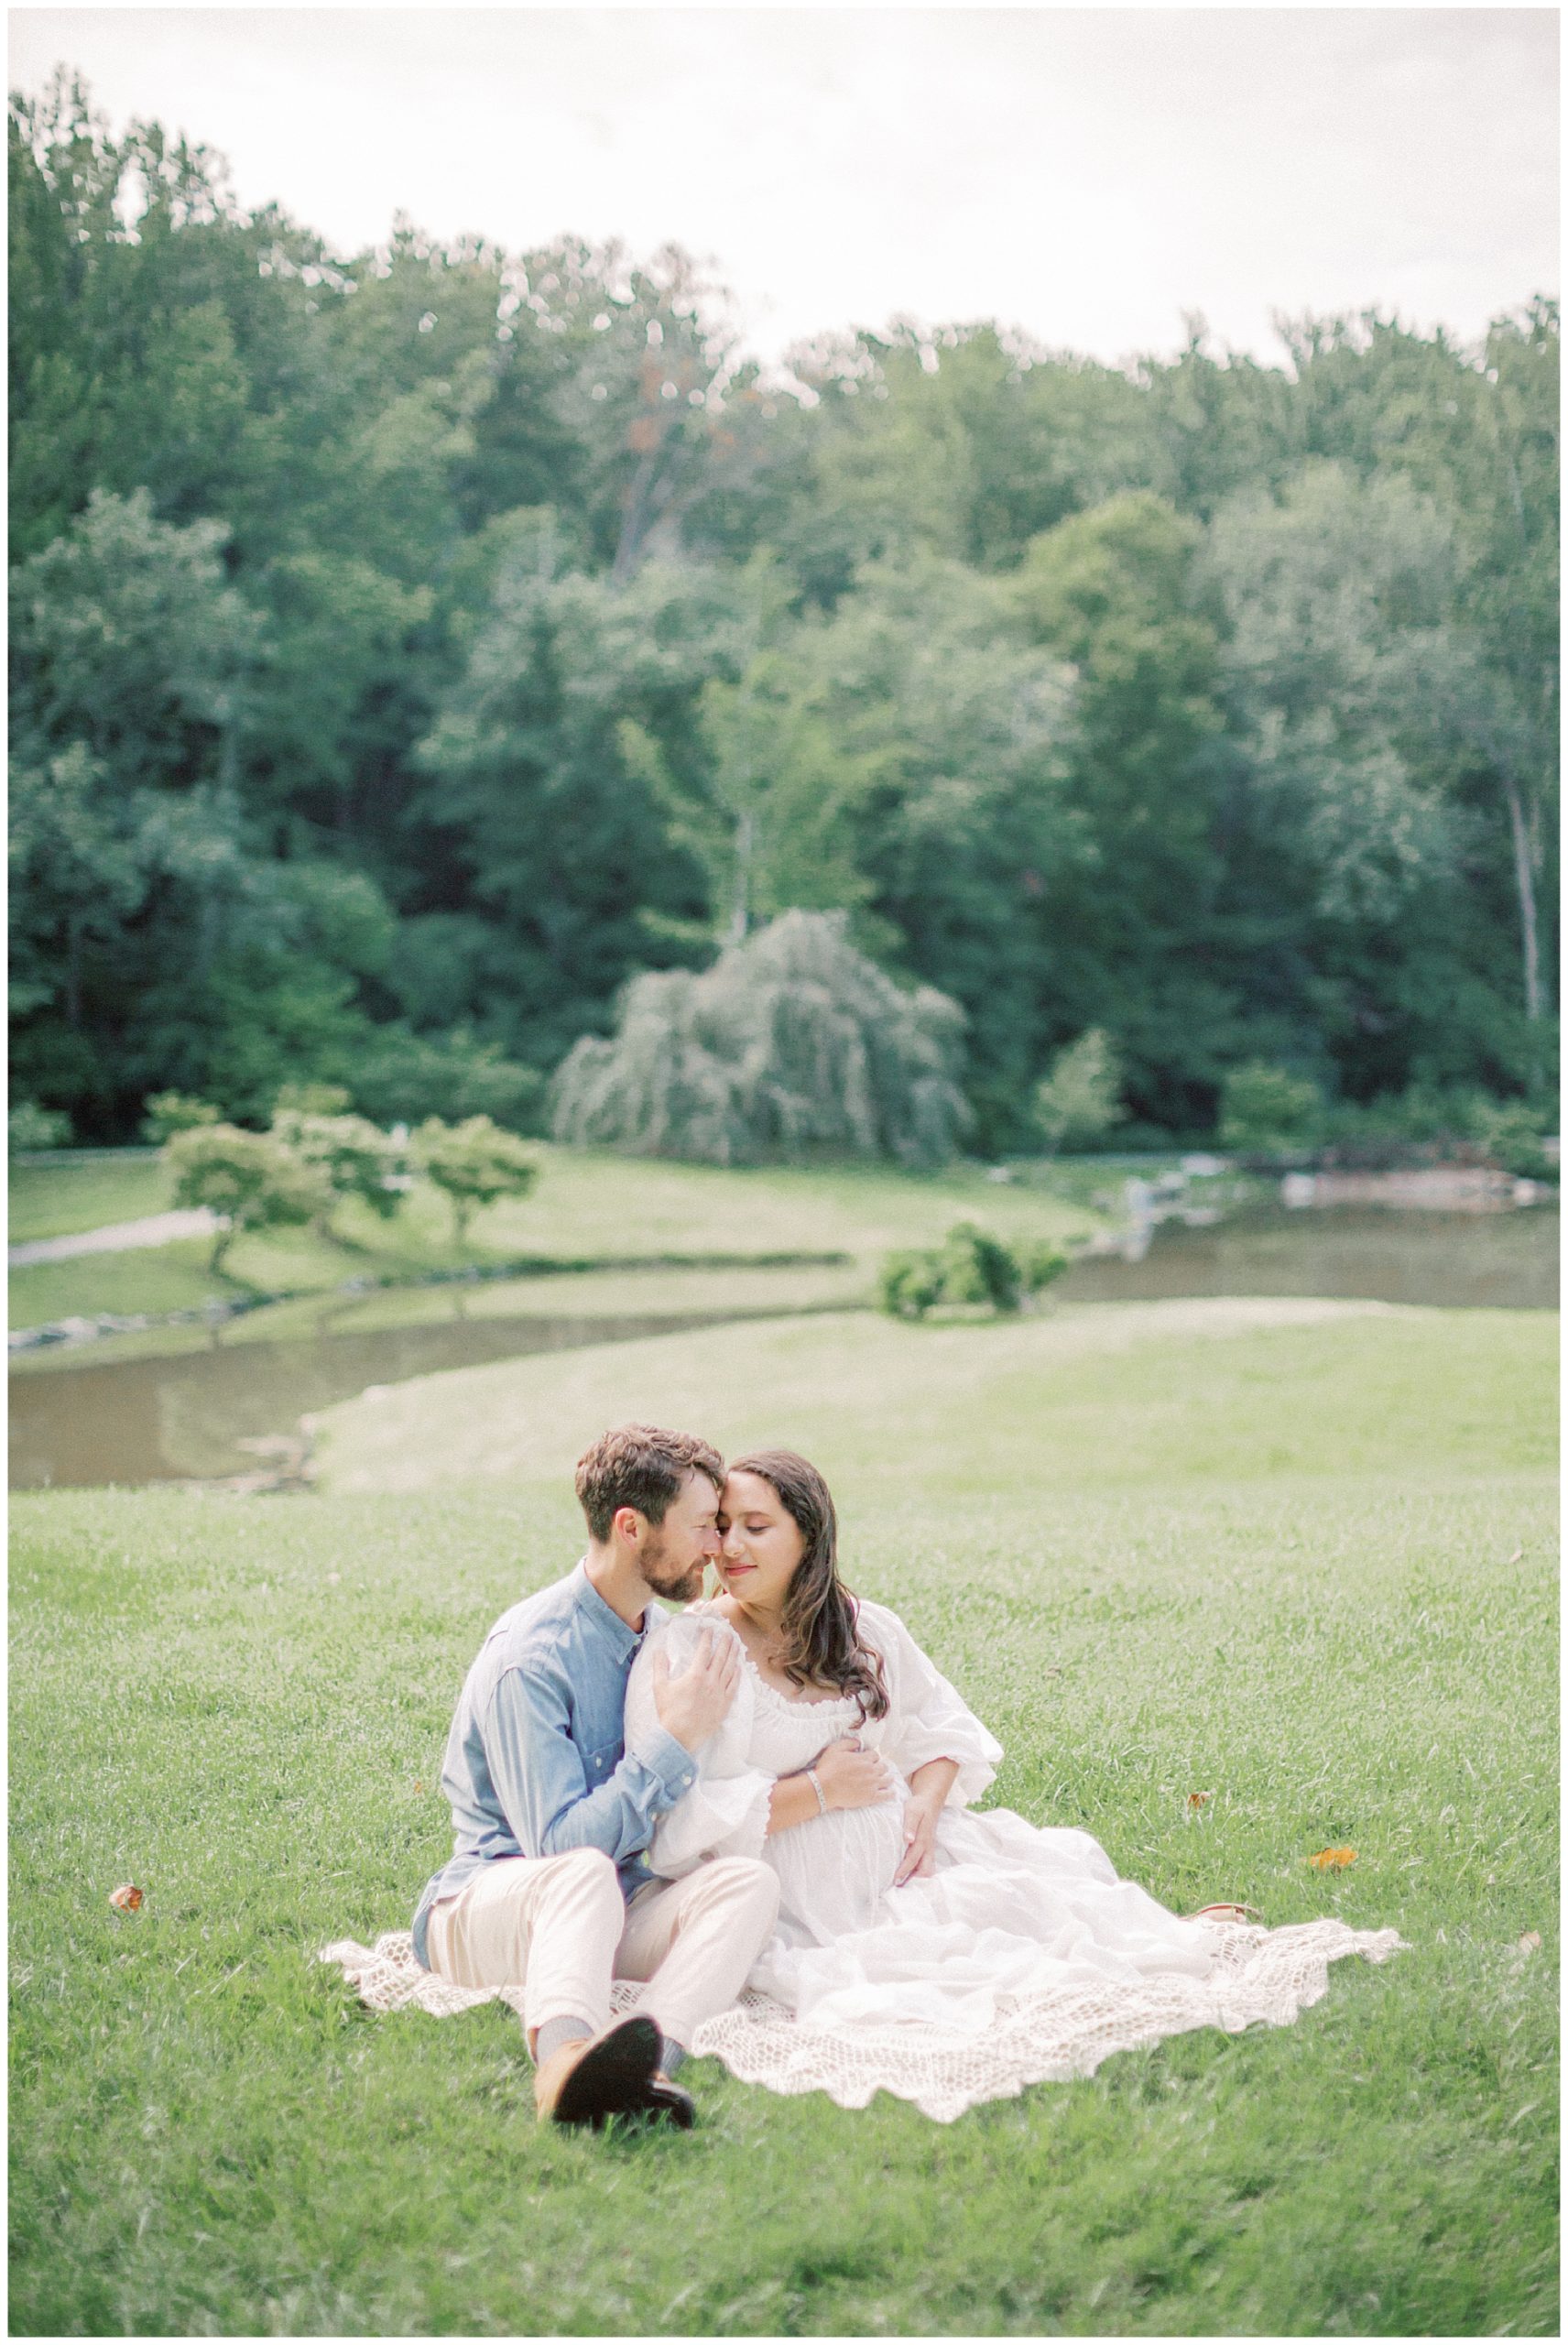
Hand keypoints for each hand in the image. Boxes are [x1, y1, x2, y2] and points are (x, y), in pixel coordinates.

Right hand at [651, 1630, 740, 1752]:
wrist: (680, 1737)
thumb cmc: (669, 1712)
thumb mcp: (660, 1687)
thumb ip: (660, 1666)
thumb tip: (658, 1650)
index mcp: (695, 1675)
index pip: (704, 1651)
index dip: (707, 1638)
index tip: (709, 1629)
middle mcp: (710, 1681)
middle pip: (720, 1657)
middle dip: (724, 1643)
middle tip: (728, 1633)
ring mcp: (719, 1693)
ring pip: (729, 1669)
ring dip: (733, 1655)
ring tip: (736, 1644)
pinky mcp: (724, 1705)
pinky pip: (734, 1686)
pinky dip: (737, 1675)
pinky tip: (739, 1668)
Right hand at [810, 1733, 899, 1813]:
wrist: (825, 1788)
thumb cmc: (828, 1768)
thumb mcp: (835, 1748)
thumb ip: (849, 1743)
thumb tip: (858, 1742)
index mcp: (864, 1759)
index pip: (875, 1755)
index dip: (872, 1757)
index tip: (869, 1760)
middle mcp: (871, 1770)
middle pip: (884, 1766)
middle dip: (881, 1767)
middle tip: (877, 1770)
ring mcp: (873, 1784)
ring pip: (888, 1779)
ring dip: (887, 1778)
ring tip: (886, 1780)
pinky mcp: (871, 1797)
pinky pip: (887, 1795)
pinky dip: (891, 1793)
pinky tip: (891, 1793)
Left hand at [893, 1791, 940, 1884]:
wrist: (929, 1801)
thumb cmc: (919, 1806)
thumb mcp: (912, 1811)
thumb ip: (909, 1825)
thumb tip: (908, 1839)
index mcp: (923, 1840)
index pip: (913, 1859)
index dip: (904, 1870)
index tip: (895, 1879)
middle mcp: (928, 1848)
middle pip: (926, 1871)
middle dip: (915, 1881)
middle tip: (899, 1888)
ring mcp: (929, 1850)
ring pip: (927, 1870)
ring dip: (916, 1879)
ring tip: (901, 1886)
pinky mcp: (927, 1850)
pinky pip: (925, 1866)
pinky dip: (917, 1874)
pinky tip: (907, 1877)